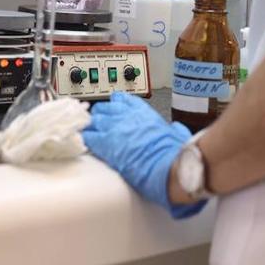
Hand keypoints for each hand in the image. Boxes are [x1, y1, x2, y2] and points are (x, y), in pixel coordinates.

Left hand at [83, 92, 206, 218]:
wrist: (167, 166)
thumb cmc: (174, 153)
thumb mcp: (177, 134)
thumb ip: (174, 129)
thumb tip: (177, 129)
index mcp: (143, 111)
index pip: (121, 99)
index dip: (115, 106)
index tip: (113, 111)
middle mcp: (126, 115)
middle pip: (103, 108)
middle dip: (100, 116)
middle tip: (99, 125)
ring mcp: (114, 127)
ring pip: (93, 120)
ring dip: (91, 127)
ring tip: (91, 136)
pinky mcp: (106, 144)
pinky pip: (89, 136)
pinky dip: (87, 140)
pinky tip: (87, 146)